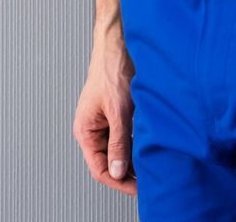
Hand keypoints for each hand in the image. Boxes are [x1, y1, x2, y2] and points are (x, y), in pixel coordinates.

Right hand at [73, 47, 136, 195]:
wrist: (118, 48)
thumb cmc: (112, 72)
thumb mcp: (118, 111)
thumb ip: (118, 144)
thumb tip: (118, 172)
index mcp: (85, 130)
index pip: (99, 169)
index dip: (119, 182)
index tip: (138, 188)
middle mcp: (92, 130)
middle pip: (108, 164)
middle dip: (127, 175)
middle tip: (148, 181)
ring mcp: (103, 125)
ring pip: (117, 154)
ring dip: (132, 162)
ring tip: (150, 167)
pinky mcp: (115, 118)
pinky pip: (123, 141)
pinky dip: (135, 148)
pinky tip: (148, 150)